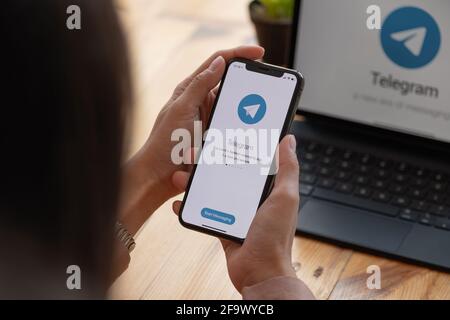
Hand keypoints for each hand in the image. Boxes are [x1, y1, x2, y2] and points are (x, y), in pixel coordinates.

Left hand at [119, 46, 264, 234]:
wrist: (160, 175)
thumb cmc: (164, 142)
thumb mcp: (182, 109)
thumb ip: (199, 85)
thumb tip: (220, 62)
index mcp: (191, 89)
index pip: (218, 62)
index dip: (239, 54)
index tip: (259, 53)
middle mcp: (201, 100)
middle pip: (230, 82)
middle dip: (248, 79)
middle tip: (266, 81)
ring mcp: (209, 117)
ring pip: (234, 104)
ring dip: (246, 105)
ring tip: (260, 107)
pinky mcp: (215, 134)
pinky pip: (234, 124)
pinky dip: (243, 123)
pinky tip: (252, 126)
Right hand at [172, 135, 299, 291]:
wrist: (258, 273)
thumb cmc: (275, 238)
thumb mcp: (285, 198)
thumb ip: (287, 169)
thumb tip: (289, 140)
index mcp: (269, 188)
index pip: (253, 160)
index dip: (239, 147)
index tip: (223, 135)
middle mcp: (252, 197)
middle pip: (228, 172)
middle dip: (211, 162)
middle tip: (195, 154)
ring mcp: (236, 212)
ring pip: (213, 190)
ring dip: (197, 183)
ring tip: (182, 176)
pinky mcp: (223, 225)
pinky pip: (205, 211)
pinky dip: (192, 207)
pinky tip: (181, 202)